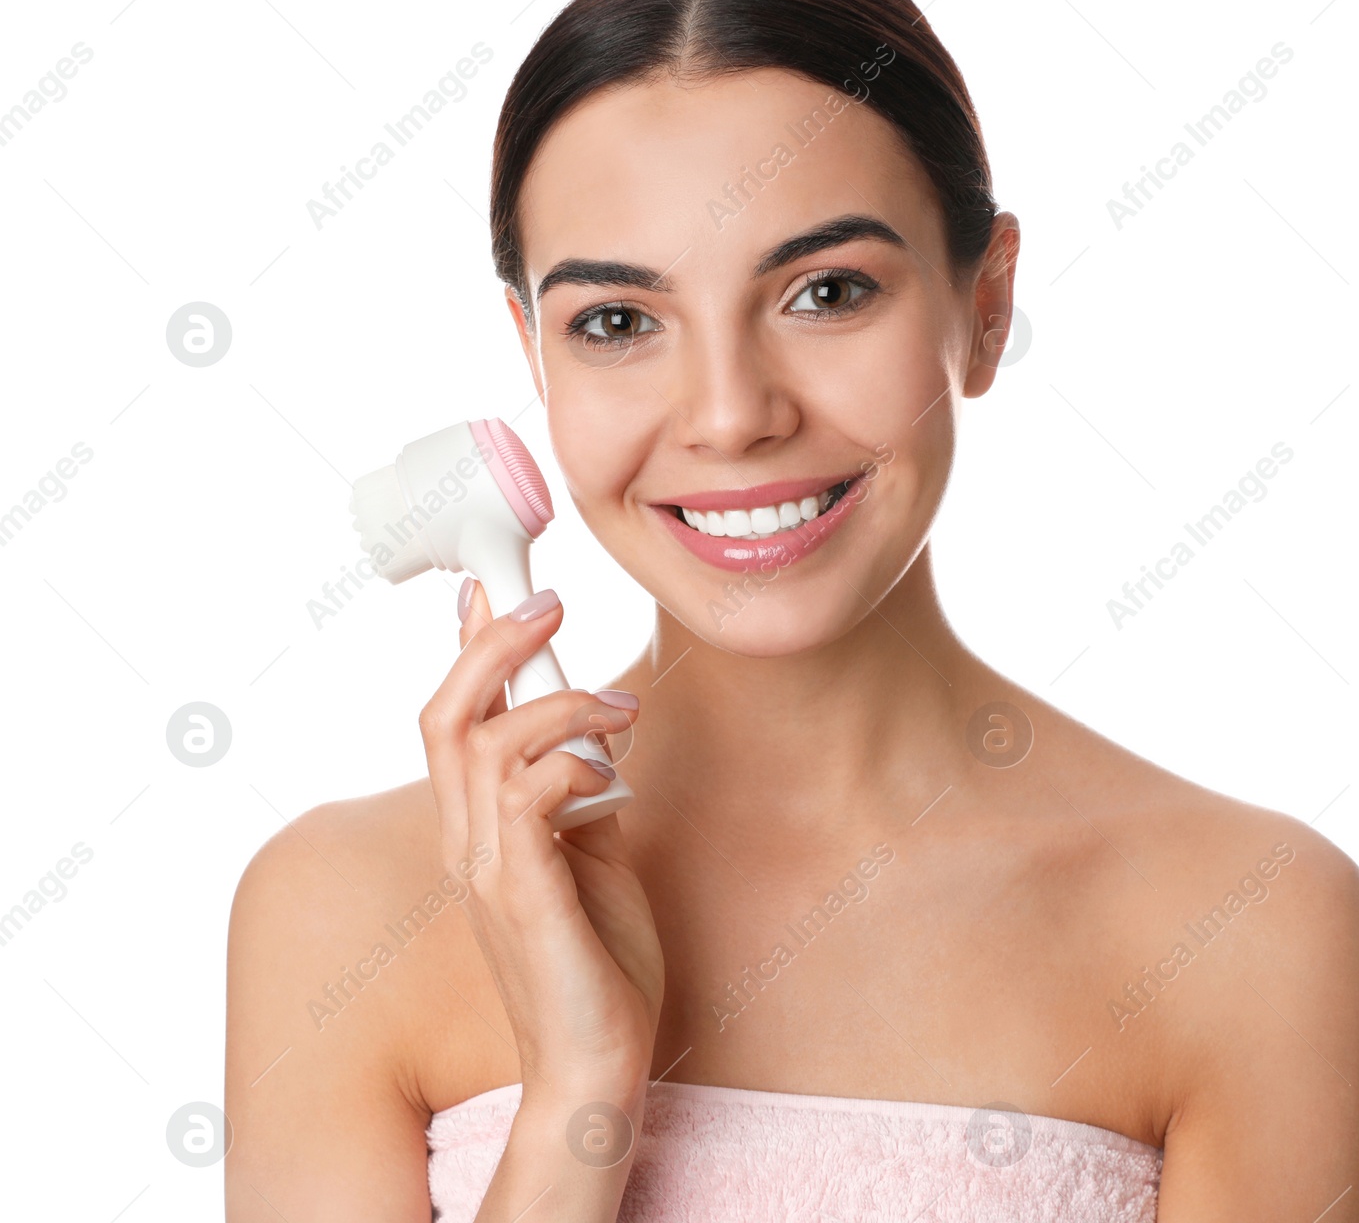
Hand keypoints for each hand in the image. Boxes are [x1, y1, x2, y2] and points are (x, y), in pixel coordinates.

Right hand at [419, 581, 663, 1098]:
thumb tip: (594, 730)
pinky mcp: (523, 896)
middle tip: (550, 606)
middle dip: (492, 645)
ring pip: (487, 744)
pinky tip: (613, 773)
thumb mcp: (593, 853)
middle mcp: (466, 842)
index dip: (467, 648)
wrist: (597, 1061)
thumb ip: (580, 791)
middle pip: (446, 716)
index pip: (452, 721)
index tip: (499, 589)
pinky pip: (528, 798)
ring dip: (561, 706)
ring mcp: (487, 869)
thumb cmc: (597, 960)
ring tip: (620, 709)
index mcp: (477, 828)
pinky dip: (571, 763)